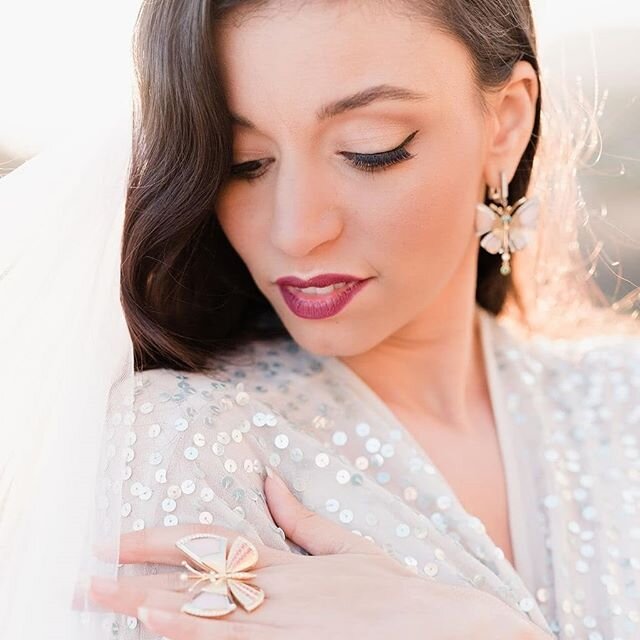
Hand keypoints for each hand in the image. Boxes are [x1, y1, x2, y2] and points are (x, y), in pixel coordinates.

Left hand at [88, 468, 545, 639]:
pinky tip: (161, 636)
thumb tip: (268, 480)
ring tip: (108, 609)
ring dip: (152, 613)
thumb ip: (299, 517)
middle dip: (135, 580)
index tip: (119, 537)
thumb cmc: (389, 590)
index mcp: (285, 562)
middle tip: (86, 580)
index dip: (160, 539)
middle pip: (194, 582)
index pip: (209, 542)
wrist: (432, 629)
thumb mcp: (345, 546)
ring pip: (204, 619)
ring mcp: (281, 630)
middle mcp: (276, 594)